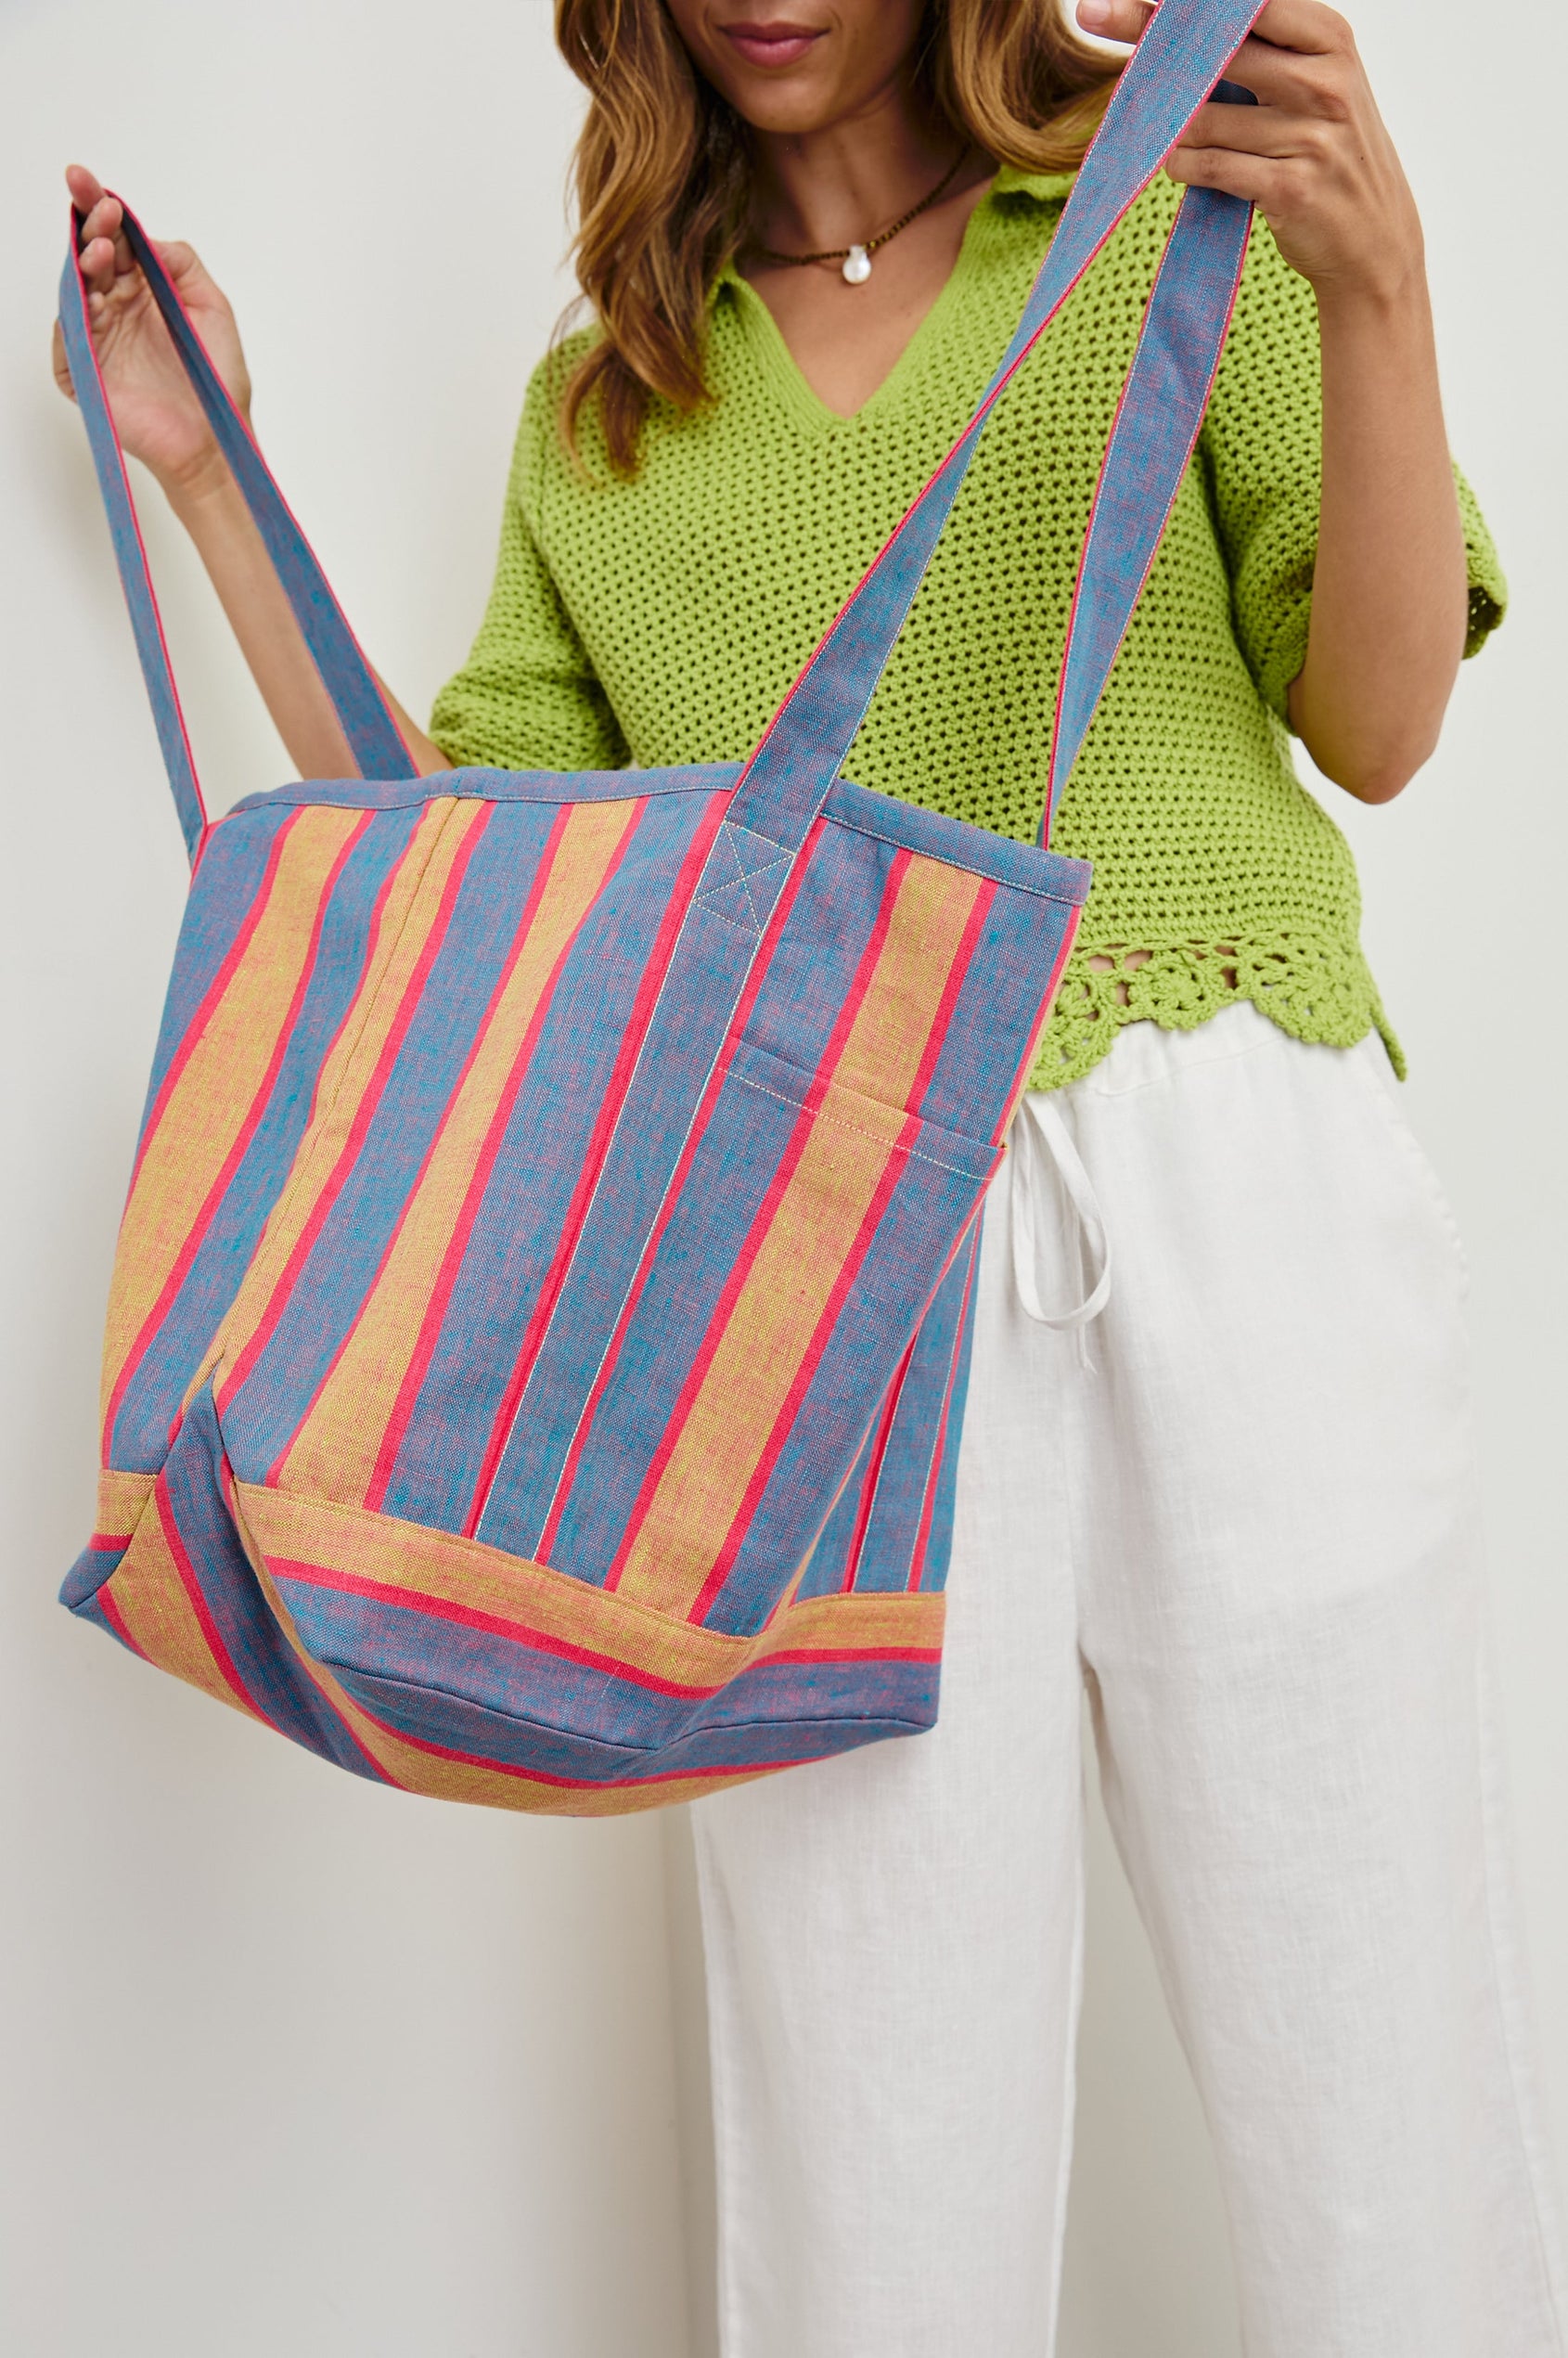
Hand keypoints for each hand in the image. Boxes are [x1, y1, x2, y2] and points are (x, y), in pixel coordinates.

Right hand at [51, 165, 252, 497]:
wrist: (217, 439)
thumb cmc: (218, 381)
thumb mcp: (212, 307)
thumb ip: (181, 264)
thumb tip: (145, 235)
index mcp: (144, 292)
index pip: (116, 242)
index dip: (100, 210)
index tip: (89, 182)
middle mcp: (117, 311)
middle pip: (92, 257)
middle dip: (90, 226)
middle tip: (98, 207)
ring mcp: (98, 340)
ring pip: (78, 290)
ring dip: (87, 263)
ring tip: (104, 248)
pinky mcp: (86, 374)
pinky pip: (68, 338)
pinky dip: (75, 313)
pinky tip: (92, 293)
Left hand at [1076, 0, 1423, 304]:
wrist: (1375, 241)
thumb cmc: (1327, 152)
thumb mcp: (1312, 83)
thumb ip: (1258, 49)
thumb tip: (1170, 22)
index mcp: (1329, 39)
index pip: (1246, 1)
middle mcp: (1324, 80)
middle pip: (1212, 50)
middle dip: (1149, 38)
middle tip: (1096, 13)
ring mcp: (1309, 135)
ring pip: (1200, 119)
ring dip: (1175, 131)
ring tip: (1187, 140)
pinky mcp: (1289, 187)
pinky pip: (1206, 166)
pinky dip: (1185, 166)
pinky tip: (1188, 166)